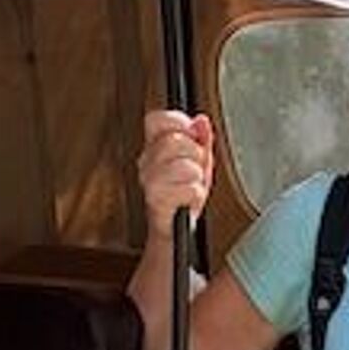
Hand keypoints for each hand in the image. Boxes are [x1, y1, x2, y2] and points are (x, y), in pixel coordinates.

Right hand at [136, 107, 216, 221]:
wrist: (174, 229)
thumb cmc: (182, 194)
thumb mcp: (198, 162)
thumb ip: (201, 139)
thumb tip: (201, 121)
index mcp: (153, 148)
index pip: (156, 120)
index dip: (177, 122)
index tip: (191, 134)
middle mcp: (146, 163)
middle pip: (175, 141)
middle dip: (195, 154)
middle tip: (195, 168)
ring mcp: (150, 182)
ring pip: (185, 166)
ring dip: (196, 177)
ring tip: (191, 184)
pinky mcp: (158, 202)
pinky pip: (189, 189)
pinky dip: (196, 195)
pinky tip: (189, 199)